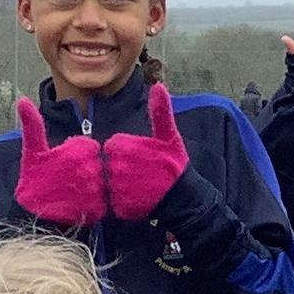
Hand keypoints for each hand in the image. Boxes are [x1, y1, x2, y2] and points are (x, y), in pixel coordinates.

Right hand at [13, 102, 106, 226]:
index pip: (91, 148)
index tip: (64, 162)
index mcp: (76, 151)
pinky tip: (76, 206)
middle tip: (67, 179)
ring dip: (90, 189)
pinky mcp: (93, 210)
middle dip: (86, 172)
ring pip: (101, 186)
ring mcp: (90, 191)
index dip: (79, 154)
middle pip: (98, 167)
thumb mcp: (32, 149)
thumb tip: (21, 99)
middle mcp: (85, 170)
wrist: (29, 211)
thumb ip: (32, 124)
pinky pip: (102, 205)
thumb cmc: (34, 176)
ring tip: (71, 192)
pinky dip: (92, 207)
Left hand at [103, 83, 191, 219]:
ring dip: (121, 185)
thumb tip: (159, 85)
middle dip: (122, 168)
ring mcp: (120, 189)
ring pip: (110, 183)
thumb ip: (161, 112)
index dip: (126, 151)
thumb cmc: (175, 165)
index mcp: (128, 147)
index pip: (113, 145)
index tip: (141, 157)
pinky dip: (123, 202)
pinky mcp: (122, 207)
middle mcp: (121, 168)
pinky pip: (113, 202)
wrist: (184, 199)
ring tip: (141, 185)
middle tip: (142, 172)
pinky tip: (138, 199)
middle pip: (109, 164)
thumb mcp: (170, 136)